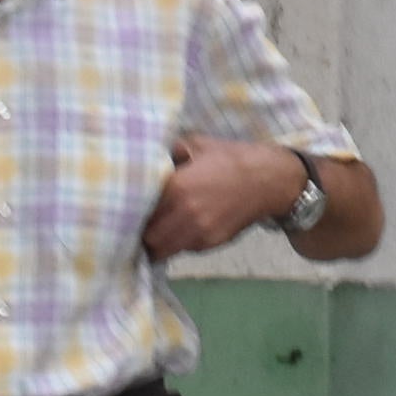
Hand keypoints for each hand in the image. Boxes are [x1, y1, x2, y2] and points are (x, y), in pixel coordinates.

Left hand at [141, 137, 302, 258]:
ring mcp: (198, 232)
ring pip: (162, 250)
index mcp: (175, 187)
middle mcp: (184, 214)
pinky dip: (178, 243)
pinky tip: (180, 230)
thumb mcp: (196, 145)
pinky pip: (183, 249)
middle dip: (141, 232)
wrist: (271, 180)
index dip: (128, 210)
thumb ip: (168, 152)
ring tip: (155, 231)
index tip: (124, 208)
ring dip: (157, 243)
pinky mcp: (211, 243)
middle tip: (138, 224)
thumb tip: (143, 154)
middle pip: (146, 237)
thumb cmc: (231, 158)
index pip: (137, 209)